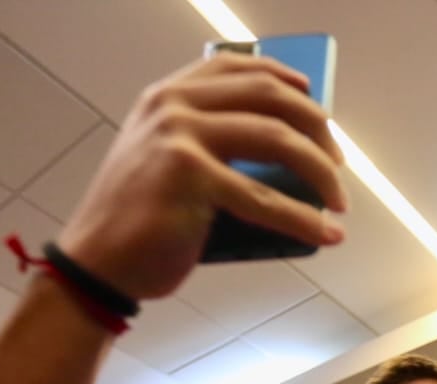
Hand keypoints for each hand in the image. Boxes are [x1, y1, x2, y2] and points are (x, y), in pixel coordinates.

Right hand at [55, 51, 346, 299]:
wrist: (97, 262)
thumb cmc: (137, 220)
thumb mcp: (162, 162)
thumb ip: (203, 142)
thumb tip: (283, 152)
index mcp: (166, 97)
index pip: (237, 67)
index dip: (284, 77)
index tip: (314, 97)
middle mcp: (172, 107)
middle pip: (269, 98)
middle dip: (316, 127)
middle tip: (338, 160)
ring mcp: (180, 137)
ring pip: (277, 140)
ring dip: (321, 172)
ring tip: (338, 200)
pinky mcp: (189, 177)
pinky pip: (265, 198)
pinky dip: (304, 219)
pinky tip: (326, 233)